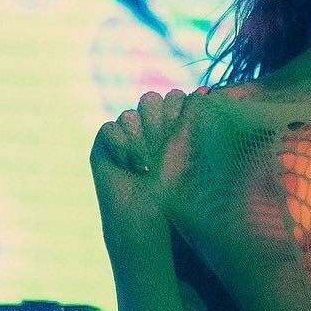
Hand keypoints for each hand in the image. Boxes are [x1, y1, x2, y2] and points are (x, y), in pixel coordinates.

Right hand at [90, 88, 201, 232]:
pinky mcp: (105, 141)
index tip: (183, 141)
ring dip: (140, 141)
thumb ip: (195, 122)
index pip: (174, 98)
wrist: (150, 219)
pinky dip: (121, 146)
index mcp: (173, 122)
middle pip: (151, 100)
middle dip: (158, 125)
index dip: (178, 114)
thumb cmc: (178, 192)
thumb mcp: (190, 154)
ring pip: (129, 115)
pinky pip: (109, 128)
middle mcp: (149, 123)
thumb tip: (204, 90)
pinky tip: (132, 168)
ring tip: (149, 168)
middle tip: (164, 153)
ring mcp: (126, 131)